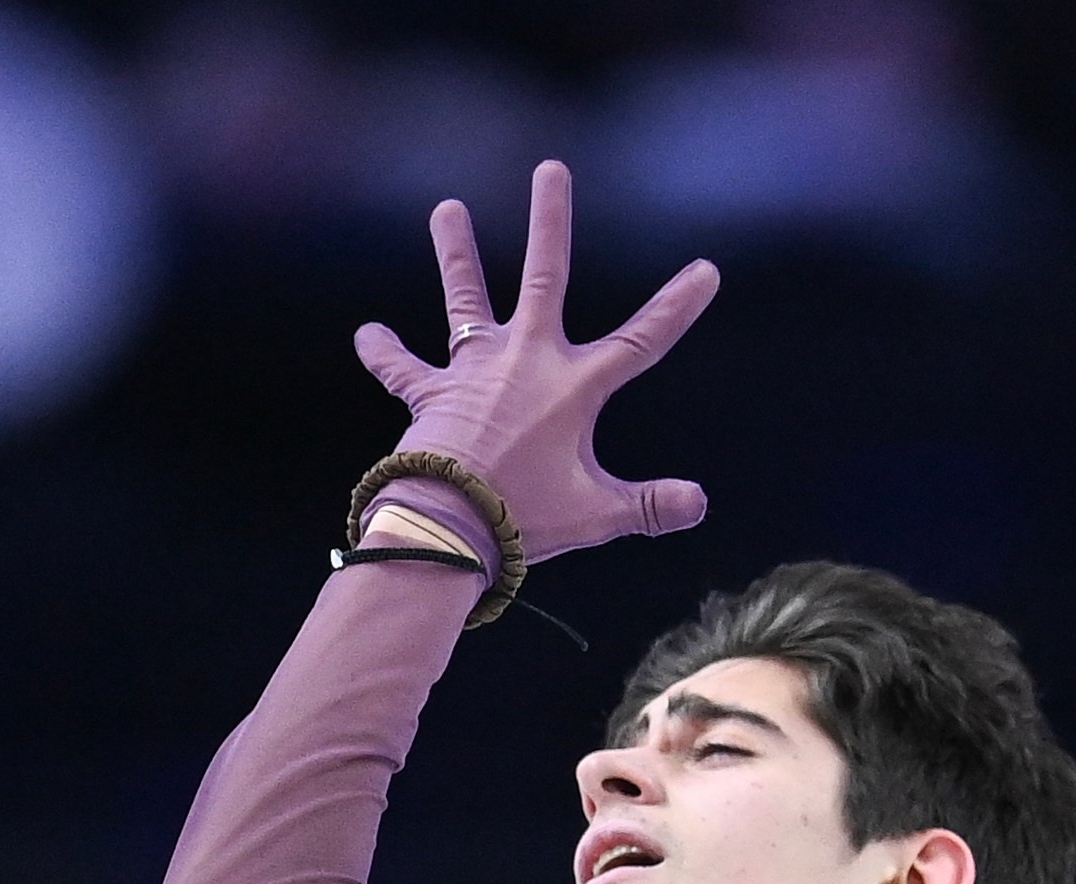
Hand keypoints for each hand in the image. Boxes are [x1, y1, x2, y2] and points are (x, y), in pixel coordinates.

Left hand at [353, 162, 713, 563]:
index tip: (705, 270)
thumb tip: (699, 501)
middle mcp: (525, 361)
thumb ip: (651, 505)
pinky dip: (385, 353)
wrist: (450, 521)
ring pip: (465, 298)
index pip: (640, 340)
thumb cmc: (527, 517)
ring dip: (456, 253)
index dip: (677, 307)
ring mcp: (473, 371)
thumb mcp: (599, 515)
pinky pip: (402, 368)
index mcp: (574, 387)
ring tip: (446, 210)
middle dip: (549, 221)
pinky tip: (370, 335)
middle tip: (550, 170)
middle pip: (544, 277)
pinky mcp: (430, 392)